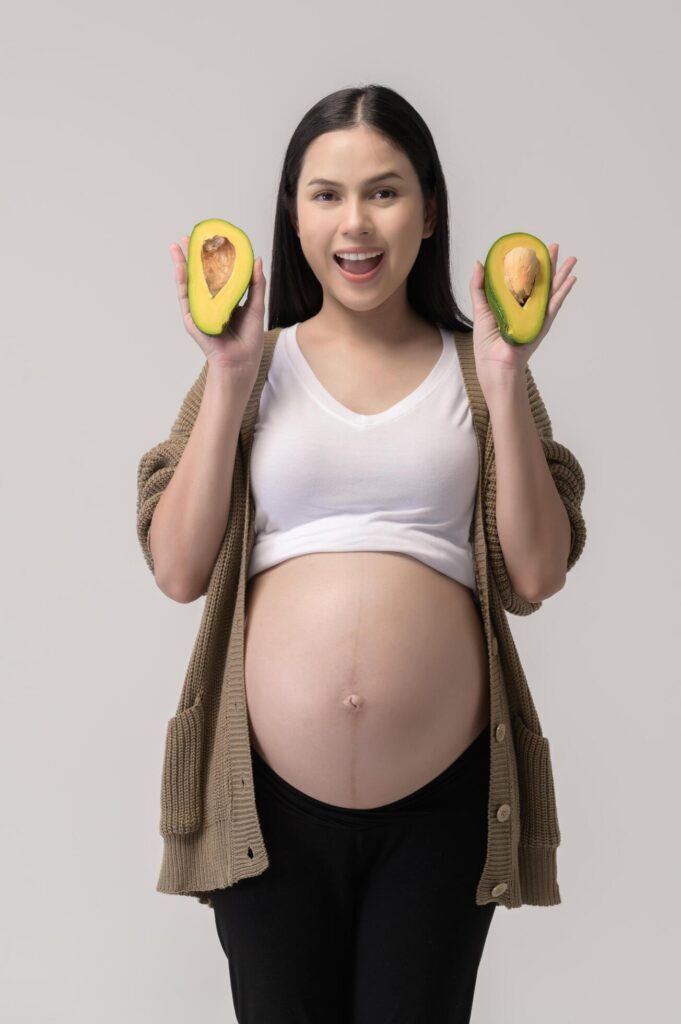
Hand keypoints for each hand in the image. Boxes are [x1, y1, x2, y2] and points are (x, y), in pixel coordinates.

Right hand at [170, 235, 265, 375]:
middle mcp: (209, 303)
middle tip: (190, 236)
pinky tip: (180, 267)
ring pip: (188, 283)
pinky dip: (182, 281)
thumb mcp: (256, 306)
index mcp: (224, 299)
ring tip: (177, 245)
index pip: (216, 274)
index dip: (212, 257)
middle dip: (193, 256)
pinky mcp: (193, 319)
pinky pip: (185, 298)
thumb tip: (256, 259)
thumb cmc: (249, 339)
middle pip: (199, 275)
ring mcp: (199, 310)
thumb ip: (256, 284)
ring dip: (181, 264)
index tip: (211, 240)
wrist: (241, 362)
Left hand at [469, 242, 576, 388]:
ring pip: (552, 290)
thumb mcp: (480, 308)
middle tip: (554, 246)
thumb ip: (479, 286)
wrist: (494, 364)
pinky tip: (572, 280)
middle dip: (549, 263)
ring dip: (562, 274)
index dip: (528, 263)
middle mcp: (528, 308)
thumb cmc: (486, 343)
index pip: (524, 279)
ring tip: (571, 259)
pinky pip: (555, 306)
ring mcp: (537, 316)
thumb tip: (479, 263)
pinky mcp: (542, 324)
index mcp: (513, 304)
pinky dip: (564, 292)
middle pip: (541, 281)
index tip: (532, 248)